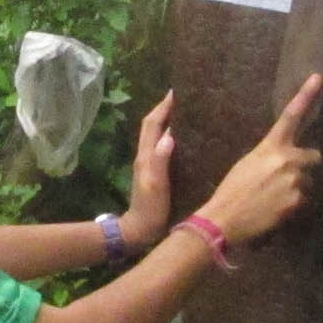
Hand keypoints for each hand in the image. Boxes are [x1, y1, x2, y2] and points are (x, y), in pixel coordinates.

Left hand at [121, 93, 174, 247]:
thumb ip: (160, 160)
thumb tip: (169, 135)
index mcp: (145, 156)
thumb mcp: (156, 185)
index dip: (162, 107)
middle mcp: (145, 156)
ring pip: (155, 134)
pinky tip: (181, 137)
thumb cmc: (150, 209)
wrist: (139, 230)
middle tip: (180, 97)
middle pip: (152, 126)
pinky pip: (160, 145)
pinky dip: (169, 135)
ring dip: (165, 120)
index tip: (175, 92)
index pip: (152, 124)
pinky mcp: (154, 171)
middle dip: (163, 109)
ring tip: (182, 111)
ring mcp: (148, 164)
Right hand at [198, 74, 322, 246]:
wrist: (226, 218)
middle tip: (288, 175)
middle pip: (313, 156)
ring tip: (275, 196)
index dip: (306, 95)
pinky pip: (303, 199)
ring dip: (297, 186)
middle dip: (305, 164)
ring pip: (307, 181)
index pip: (291, 116)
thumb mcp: (248, 163)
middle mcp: (288, 160)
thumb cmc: (232, 188)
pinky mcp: (297, 201)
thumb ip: (271, 156)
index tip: (319, 77)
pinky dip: (293, 203)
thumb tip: (286, 159)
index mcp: (271, 146)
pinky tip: (276, 208)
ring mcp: (295, 181)